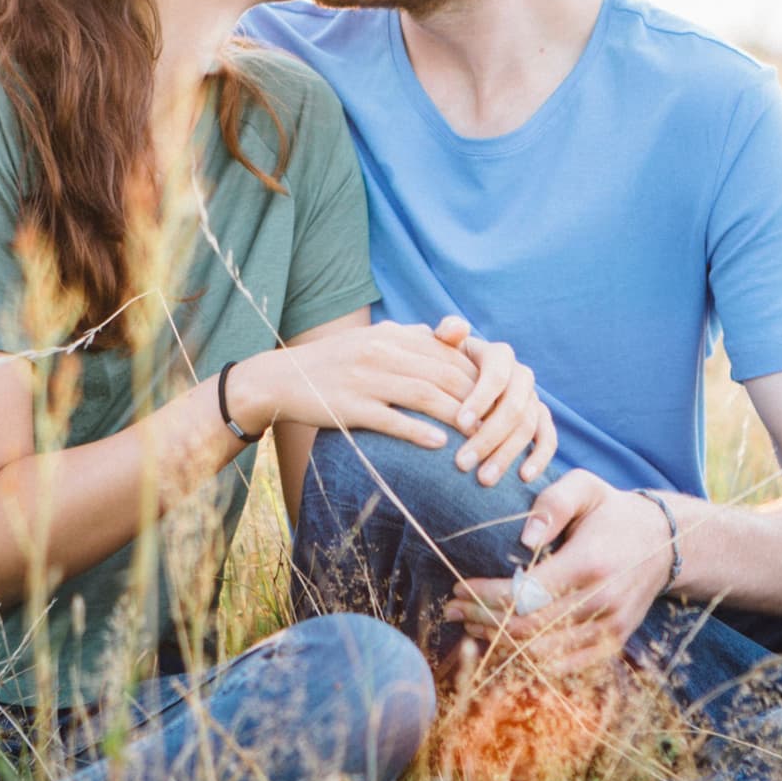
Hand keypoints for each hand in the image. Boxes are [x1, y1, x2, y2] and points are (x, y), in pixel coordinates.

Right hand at [233, 321, 478, 448]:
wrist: (282, 378)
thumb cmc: (335, 361)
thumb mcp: (373, 338)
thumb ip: (413, 336)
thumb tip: (452, 335)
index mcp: (391, 335)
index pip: (447, 355)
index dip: (477, 377)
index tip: (499, 398)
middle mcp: (381, 353)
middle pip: (442, 375)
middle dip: (476, 399)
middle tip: (500, 422)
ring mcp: (364, 380)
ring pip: (423, 396)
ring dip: (456, 417)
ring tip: (479, 436)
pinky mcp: (348, 407)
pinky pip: (390, 420)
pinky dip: (417, 432)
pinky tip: (439, 445)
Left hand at [432, 316, 557, 485]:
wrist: (459, 383)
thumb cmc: (444, 366)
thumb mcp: (441, 348)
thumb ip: (446, 335)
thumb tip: (452, 330)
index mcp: (499, 354)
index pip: (496, 375)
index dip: (481, 398)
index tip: (460, 424)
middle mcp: (521, 375)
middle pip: (513, 407)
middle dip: (488, 437)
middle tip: (463, 463)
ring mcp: (533, 398)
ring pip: (527, 427)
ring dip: (506, 455)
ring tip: (483, 479)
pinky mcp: (541, 420)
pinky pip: (548, 439)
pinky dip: (540, 458)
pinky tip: (523, 478)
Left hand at [443, 470, 673, 673]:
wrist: (665, 542)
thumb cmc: (613, 511)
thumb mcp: (586, 487)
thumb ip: (553, 502)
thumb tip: (524, 539)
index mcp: (590, 563)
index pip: (525, 593)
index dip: (485, 595)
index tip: (458, 586)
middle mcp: (603, 601)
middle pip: (528, 627)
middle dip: (483, 620)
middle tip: (453, 608)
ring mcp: (610, 628)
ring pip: (541, 652)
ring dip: (499, 642)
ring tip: (471, 625)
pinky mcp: (613, 643)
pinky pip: (564, 665)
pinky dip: (527, 659)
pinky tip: (502, 642)